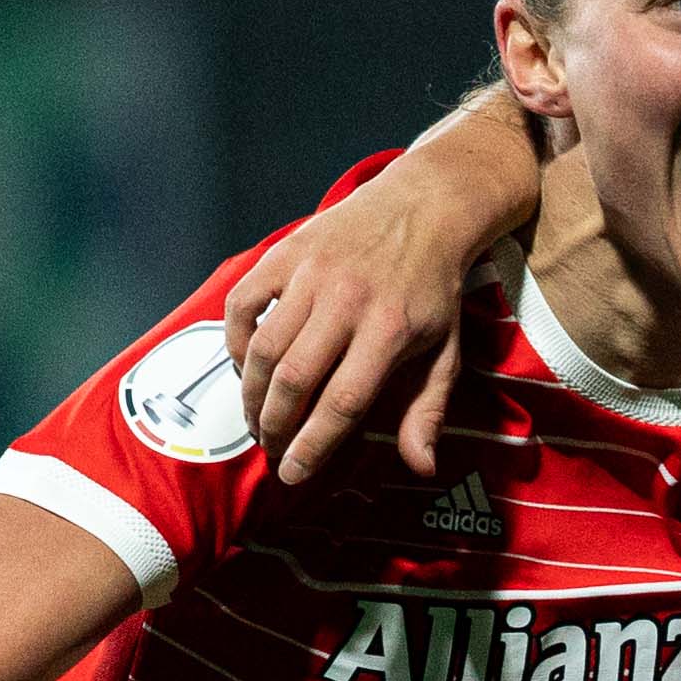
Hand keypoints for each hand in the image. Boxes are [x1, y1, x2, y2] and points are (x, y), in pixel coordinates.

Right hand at [216, 138, 529, 484]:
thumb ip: (428, 410)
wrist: (424, 207)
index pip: (342, 402)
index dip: (313, 445)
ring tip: (256, 418)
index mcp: (390, 331)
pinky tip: (246, 364)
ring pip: (264, 346)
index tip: (292, 473)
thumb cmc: (433, 290)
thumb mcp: (445, 351)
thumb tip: (421, 466)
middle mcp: (347, 301)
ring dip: (251, 392)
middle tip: (270, 447)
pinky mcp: (287, 252)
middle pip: (295, 378)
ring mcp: (312, 273)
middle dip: (274, 425)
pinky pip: (242, 303)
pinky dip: (234, 339)